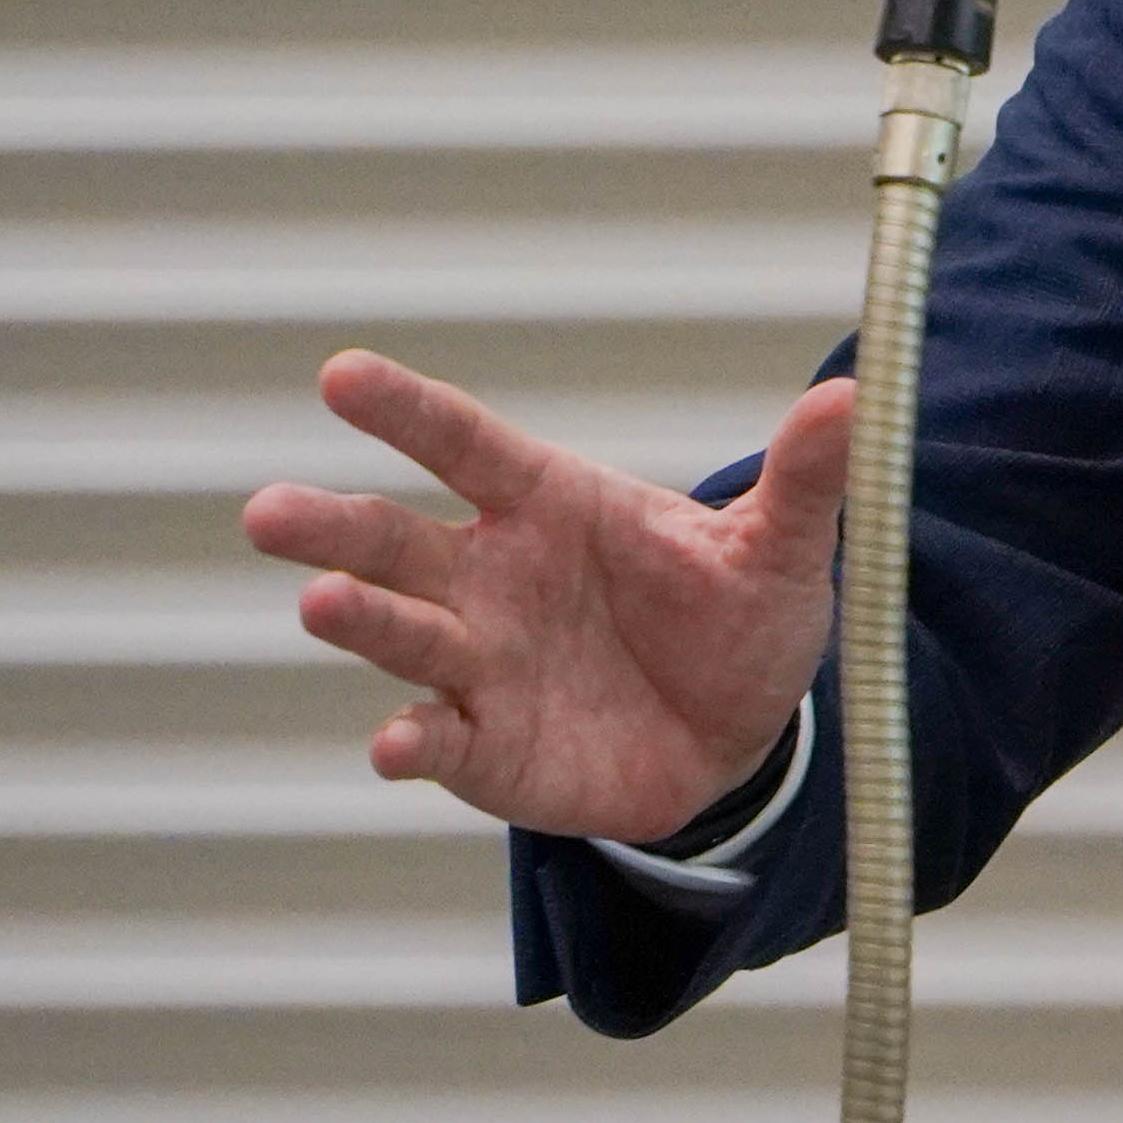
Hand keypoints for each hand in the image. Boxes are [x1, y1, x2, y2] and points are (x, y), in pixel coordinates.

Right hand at [243, 350, 849, 841]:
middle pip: (394, 540)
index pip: (465, 445)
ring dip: (359, 620)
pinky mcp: (485, 748)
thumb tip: (853, 395)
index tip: (342, 374)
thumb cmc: (735, 619)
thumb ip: (802, 478)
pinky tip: (397, 747)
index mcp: (547, 504)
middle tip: (268, 511)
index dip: (406, 413)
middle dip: (331, 526)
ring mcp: (479, 663)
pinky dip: (414, 743)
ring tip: (320, 602)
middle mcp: (490, 577)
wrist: (737, 737)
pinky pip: (438, 741)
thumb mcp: (779, 549)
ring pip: (399, 633)